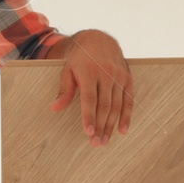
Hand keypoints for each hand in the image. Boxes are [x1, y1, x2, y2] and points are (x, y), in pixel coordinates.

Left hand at [51, 29, 131, 145]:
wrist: (99, 39)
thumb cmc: (80, 57)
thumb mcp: (68, 70)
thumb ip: (64, 90)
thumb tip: (55, 108)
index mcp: (89, 71)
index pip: (90, 98)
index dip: (89, 117)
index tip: (88, 132)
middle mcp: (106, 73)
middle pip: (104, 106)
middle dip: (100, 126)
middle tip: (96, 143)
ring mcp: (119, 76)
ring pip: (116, 106)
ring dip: (111, 125)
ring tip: (104, 141)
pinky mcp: (128, 78)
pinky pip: (129, 100)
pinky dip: (127, 116)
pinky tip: (122, 130)